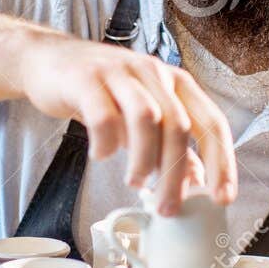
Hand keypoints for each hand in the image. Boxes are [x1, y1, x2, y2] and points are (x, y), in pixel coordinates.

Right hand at [17, 32, 236, 213]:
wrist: (46, 59)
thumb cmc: (100, 91)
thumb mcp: (140, 113)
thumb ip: (167, 143)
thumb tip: (195, 181)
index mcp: (174, 82)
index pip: (211, 122)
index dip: (222, 162)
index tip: (222, 198)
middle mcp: (152, 72)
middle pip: (178, 126)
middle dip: (175, 174)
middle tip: (166, 208)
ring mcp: (119, 72)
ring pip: (146, 119)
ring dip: (144, 160)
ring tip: (135, 183)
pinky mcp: (86, 79)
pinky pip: (103, 116)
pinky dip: (106, 143)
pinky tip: (101, 156)